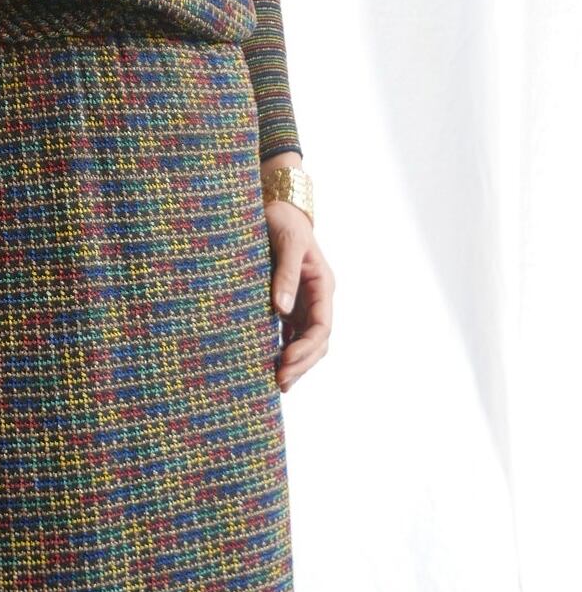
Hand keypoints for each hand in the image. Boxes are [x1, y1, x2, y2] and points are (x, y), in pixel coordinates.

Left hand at [263, 199, 332, 391]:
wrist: (276, 207)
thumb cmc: (282, 220)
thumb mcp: (286, 242)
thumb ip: (285, 274)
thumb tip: (281, 310)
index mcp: (323, 285)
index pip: (322, 327)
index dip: (306, 348)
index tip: (284, 361)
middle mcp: (316, 298)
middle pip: (317, 341)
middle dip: (301, 364)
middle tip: (278, 382)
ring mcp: (303, 304)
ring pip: (305, 343)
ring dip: (294, 364)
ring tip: (277, 384)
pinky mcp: (288, 305)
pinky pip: (290, 336)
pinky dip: (284, 352)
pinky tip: (270, 367)